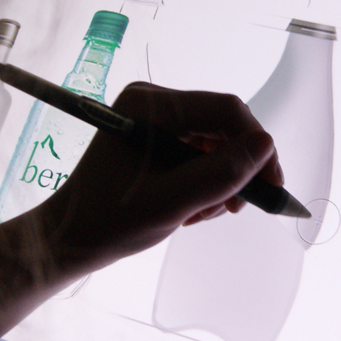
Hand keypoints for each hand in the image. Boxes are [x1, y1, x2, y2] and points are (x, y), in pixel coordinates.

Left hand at [38, 82, 283, 277]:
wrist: (69, 238)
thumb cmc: (111, 220)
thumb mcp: (172, 202)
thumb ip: (220, 174)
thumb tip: (266, 145)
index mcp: (150, 104)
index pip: (225, 110)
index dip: (256, 145)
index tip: (271, 186)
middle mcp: (153, 102)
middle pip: (221, 126)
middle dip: (234, 169)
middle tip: (233, 208)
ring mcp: (153, 120)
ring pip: (213, 144)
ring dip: (217, 182)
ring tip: (198, 215)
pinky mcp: (154, 139)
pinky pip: (197, 154)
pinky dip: (203, 184)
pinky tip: (189, 210)